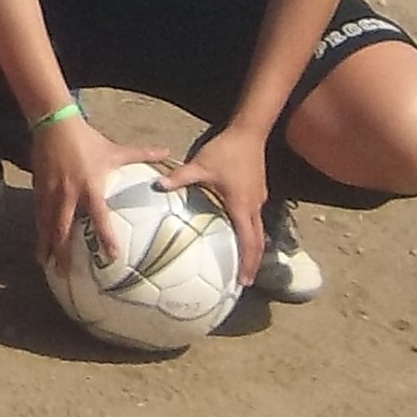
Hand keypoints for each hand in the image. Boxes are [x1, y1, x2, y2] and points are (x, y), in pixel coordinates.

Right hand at [27, 109, 135, 269]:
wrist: (54, 124)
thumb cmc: (87, 139)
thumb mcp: (114, 150)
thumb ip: (141, 154)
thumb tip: (168, 152)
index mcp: (90, 188)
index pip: (99, 218)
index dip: (106, 237)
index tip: (112, 258)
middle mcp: (68, 194)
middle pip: (64, 229)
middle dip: (63, 253)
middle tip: (65, 274)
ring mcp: (50, 192)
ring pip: (46, 224)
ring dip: (45, 245)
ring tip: (45, 264)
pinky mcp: (38, 187)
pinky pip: (38, 212)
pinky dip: (38, 228)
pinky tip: (38, 240)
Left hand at [164, 124, 269, 285]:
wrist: (248, 134)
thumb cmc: (225, 151)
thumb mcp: (200, 164)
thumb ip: (179, 177)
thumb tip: (157, 186)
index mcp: (242, 206)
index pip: (248, 242)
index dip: (247, 263)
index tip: (243, 282)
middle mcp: (254, 206)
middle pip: (258, 241)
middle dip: (252, 262)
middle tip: (244, 281)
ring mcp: (258, 199)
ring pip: (258, 230)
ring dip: (252, 247)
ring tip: (241, 262)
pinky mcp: (256, 191)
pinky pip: (254, 218)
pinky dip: (249, 231)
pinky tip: (236, 232)